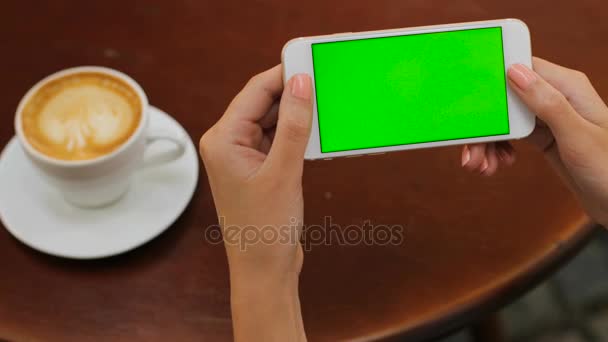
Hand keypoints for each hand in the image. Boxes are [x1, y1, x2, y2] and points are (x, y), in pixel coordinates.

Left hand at [199, 65, 311, 341]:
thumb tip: (300, 84)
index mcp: (223, 140)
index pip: (254, 92)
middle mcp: (227, 143)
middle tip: (324, 82)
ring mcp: (242, 156)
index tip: (311, 61)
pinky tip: (315, 131)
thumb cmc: (265, 229)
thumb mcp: (283, 172)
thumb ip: (293, 126)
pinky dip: (294, 134)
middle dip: (291, 94)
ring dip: (295, 115)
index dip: (282, 74)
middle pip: (261, 104)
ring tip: (325, 105)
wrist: (264, 270)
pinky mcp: (257, 168)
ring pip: (270, 121)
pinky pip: (276, 139)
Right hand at [461, 57, 607, 225]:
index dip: (492, 81)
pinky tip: (496, 164)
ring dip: (488, 142)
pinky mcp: (543, 136)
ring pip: (505, 119)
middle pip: (506, 98)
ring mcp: (549, 117)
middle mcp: (556, 97)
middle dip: (485, 124)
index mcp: (568, 87)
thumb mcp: (577, 137)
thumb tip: (515, 72)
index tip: (469, 100)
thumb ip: (547, 104)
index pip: (522, 69)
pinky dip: (498, 149)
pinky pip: (511, 135)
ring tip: (480, 166)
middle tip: (471, 151)